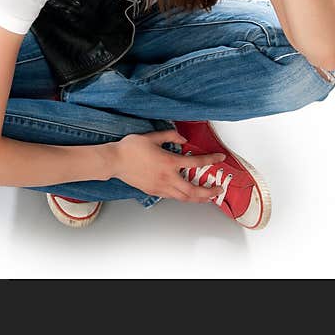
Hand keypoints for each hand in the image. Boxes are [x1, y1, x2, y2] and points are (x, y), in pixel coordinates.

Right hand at [111, 130, 226, 202]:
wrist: (114, 161)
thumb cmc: (130, 149)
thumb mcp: (152, 136)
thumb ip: (171, 136)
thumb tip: (183, 139)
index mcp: (169, 162)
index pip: (196, 163)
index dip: (211, 160)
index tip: (220, 158)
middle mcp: (167, 178)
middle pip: (194, 190)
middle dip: (209, 192)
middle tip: (218, 190)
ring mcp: (160, 187)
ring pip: (184, 198)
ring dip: (198, 198)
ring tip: (206, 197)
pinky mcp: (153, 191)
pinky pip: (172, 197)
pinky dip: (183, 197)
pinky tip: (186, 195)